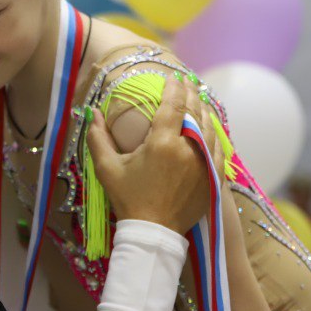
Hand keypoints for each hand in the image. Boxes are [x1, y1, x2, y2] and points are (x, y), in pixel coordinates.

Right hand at [86, 75, 227, 233]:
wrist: (154, 233)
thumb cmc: (128, 199)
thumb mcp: (107, 169)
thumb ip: (98, 137)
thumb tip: (92, 112)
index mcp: (162, 143)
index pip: (172, 104)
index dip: (174, 87)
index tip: (173, 77)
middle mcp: (187, 149)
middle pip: (194, 111)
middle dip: (191, 93)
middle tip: (187, 82)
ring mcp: (204, 163)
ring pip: (209, 128)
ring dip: (203, 111)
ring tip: (198, 100)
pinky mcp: (213, 177)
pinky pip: (218, 147)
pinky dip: (214, 133)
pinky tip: (209, 127)